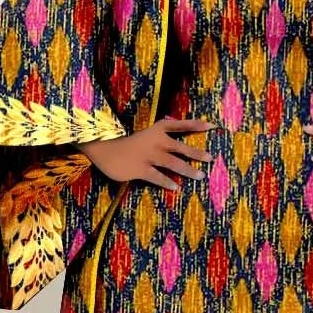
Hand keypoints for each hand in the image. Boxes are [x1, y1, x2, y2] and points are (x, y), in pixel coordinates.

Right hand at [80, 118, 214, 190]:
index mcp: (155, 130)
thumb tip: (171, 145)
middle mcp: (155, 141)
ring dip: (188, 170)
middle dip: (196, 153)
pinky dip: (167, 182)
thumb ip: (156, 138)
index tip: (211, 126)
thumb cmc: (122, 142)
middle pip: (181, 147)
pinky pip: (158, 177)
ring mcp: (149, 156)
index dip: (195, 125)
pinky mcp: (140, 169)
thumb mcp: (141, 134)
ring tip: (200, 176)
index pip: (179, 125)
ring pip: (173, 163)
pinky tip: (176, 187)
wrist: (102, 148)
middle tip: (210, 158)